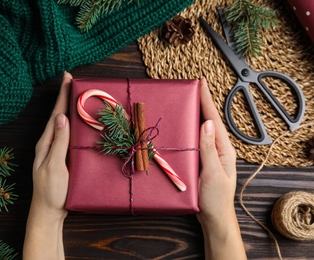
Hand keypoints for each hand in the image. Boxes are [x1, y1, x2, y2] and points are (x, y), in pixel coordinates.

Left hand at [30, 72, 71, 218]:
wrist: (49, 211)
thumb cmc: (51, 191)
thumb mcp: (54, 166)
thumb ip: (58, 143)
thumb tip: (61, 117)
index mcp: (46, 142)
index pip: (56, 114)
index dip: (62, 95)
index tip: (67, 77)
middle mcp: (49, 143)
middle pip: (58, 115)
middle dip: (65, 96)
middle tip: (72, 80)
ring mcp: (55, 149)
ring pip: (63, 123)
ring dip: (69, 107)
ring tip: (76, 94)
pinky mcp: (61, 156)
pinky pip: (67, 134)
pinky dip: (73, 122)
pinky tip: (78, 121)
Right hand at [196, 78, 245, 259]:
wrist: (213, 217)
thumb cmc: (216, 199)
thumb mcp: (213, 173)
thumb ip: (209, 149)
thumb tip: (207, 123)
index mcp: (223, 149)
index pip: (214, 120)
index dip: (207, 101)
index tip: (201, 84)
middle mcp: (216, 149)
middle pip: (208, 122)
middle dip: (200, 104)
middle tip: (191, 88)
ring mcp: (208, 155)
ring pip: (200, 131)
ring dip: (193, 116)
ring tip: (185, 101)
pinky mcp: (200, 161)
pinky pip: (193, 142)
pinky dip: (187, 131)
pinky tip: (180, 126)